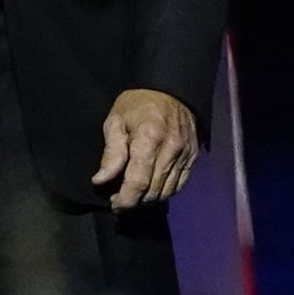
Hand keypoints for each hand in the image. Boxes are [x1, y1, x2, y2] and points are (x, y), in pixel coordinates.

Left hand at [92, 89, 196, 210]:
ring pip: (167, 192)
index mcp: (148, 140)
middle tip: (119, 200)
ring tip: (133, 196)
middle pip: (153, 191)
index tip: (114, 204)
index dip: (125, 199)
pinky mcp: (193, 159)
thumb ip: (111, 154)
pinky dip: (164, 192)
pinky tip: (151, 189)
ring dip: (149, 200)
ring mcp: (185, 156)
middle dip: (135, 202)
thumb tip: (100, 181)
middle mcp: (170, 151)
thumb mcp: (115, 122)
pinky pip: (179, 185)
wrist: (170, 90)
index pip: (138, 182)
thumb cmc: (137, 104)